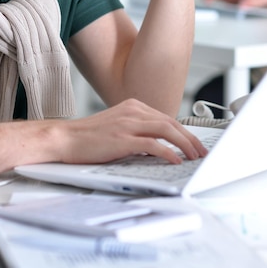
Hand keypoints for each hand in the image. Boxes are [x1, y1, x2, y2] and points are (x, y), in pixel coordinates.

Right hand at [57, 99, 207, 164]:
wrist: (65, 138)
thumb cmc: (89, 137)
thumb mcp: (117, 126)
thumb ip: (137, 131)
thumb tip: (158, 146)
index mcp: (134, 106)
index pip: (167, 118)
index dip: (184, 132)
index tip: (195, 143)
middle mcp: (133, 111)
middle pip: (171, 122)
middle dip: (190, 138)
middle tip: (201, 152)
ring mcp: (128, 123)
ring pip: (166, 130)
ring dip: (185, 144)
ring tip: (194, 157)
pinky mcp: (122, 138)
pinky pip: (152, 144)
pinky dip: (167, 152)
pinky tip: (175, 160)